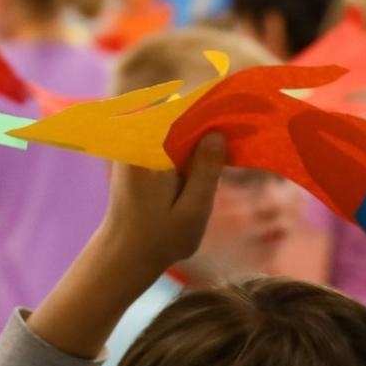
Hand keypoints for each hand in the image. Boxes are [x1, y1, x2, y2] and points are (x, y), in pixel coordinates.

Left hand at [28, 134, 225, 361]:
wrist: (123, 254)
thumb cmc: (159, 240)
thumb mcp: (191, 211)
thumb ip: (205, 173)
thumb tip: (216, 133)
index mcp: (146, 152)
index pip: (181, 115)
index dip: (211, 110)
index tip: (240, 112)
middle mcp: (135, 142)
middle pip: (177, 116)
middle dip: (208, 120)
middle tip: (242, 128)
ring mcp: (134, 148)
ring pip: (174, 128)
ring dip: (199, 134)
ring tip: (230, 141)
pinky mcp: (139, 157)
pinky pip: (168, 141)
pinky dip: (188, 146)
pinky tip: (210, 158)